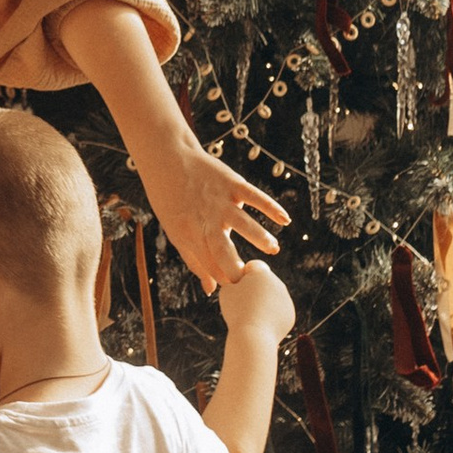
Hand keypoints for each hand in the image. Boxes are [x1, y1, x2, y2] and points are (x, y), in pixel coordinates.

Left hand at [136, 132, 286, 294]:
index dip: (224, 278)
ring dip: (258, 236)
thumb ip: (195, 261)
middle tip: (252, 280)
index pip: (210, 263)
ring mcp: (219, 201)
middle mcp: (205, 219)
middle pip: (222, 247)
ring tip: (272, 249)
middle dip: (236, 265)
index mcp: (190, 234)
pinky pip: (254, 196)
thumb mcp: (176, 232)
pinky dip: (270, 207)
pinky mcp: (231, 183)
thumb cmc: (171, 201)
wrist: (167, 160)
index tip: (239, 292)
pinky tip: (284, 220)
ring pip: (242, 222)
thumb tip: (211, 289)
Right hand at [219, 255, 295, 342]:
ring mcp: (286, 300)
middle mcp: (278, 283)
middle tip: (242, 305)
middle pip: (264, 282)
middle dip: (254, 290)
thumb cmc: (236, 312)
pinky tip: (260, 324)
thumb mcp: (226, 291)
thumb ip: (233, 282)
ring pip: (272, 297)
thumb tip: (240, 282)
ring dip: (262, 303)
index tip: (236, 290)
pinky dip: (269, 317)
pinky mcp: (290, 315)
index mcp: (263, 273)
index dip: (242, 276)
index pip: (253, 267)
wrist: (253, 337)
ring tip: (250, 316)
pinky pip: (277, 312)